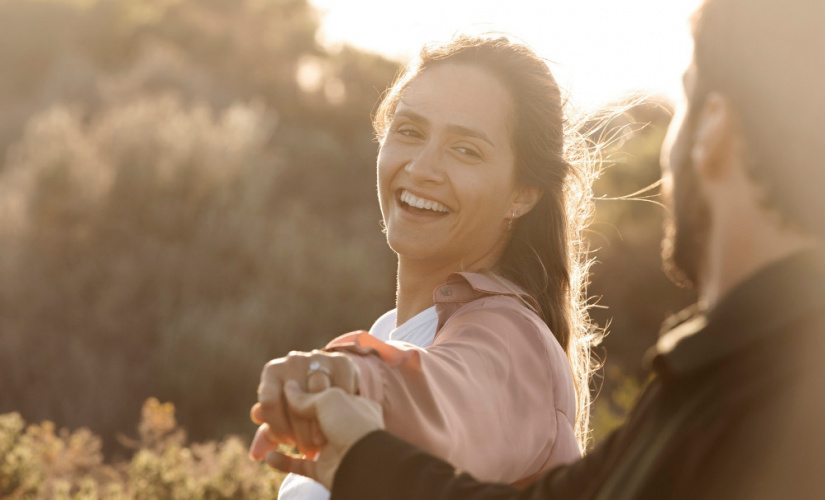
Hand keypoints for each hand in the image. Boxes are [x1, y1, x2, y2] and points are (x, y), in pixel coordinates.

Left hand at [249, 350, 358, 458]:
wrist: (327, 376)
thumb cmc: (297, 402)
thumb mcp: (282, 416)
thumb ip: (268, 434)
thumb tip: (256, 454)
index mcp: (272, 371)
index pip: (269, 401)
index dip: (278, 426)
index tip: (287, 442)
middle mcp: (293, 361)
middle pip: (295, 400)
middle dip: (301, 432)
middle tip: (308, 449)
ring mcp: (318, 358)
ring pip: (319, 394)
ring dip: (321, 423)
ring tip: (322, 441)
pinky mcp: (341, 361)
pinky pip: (341, 388)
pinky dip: (341, 408)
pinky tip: (338, 421)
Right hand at [265, 380, 383, 488]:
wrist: (364, 464)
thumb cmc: (351, 423)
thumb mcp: (329, 398)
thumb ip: (305, 395)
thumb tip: (288, 388)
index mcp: (350, 401)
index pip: (321, 390)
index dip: (303, 390)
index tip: (286, 388)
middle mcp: (343, 422)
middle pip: (309, 414)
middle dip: (291, 415)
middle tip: (272, 413)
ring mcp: (333, 445)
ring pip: (302, 437)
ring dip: (285, 435)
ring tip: (269, 434)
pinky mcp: (323, 468)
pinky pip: (298, 464)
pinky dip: (282, 461)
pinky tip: (269, 457)